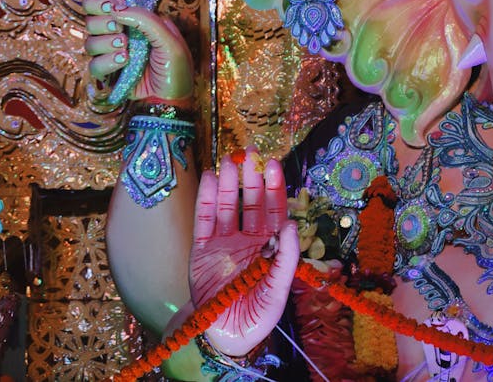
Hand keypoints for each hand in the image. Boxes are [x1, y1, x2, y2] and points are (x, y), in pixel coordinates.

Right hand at [83, 0, 193, 102]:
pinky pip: (94, 64)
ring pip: (90, 41)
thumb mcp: (169, 39)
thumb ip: (146, 20)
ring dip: (106, 43)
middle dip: (103, 22)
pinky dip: (107, 62)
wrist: (172, 98)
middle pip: (91, 18)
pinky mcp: (108, 72)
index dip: (99, 0)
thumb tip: (118, 8)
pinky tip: (124, 62)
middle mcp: (120, 31)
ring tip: (127, 50)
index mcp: (134, 17)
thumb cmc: (176, 66)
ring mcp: (111, 52)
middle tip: (119, 27)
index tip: (111, 6)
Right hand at [190, 153, 299, 357]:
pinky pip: (204, 219)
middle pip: (251, 201)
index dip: (274, 187)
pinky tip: (209, 178)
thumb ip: (286, 259)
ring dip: (229, 183)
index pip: (274, 209)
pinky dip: (206, 198)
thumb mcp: (278, 292)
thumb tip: (291, 224)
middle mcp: (248, 238)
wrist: (224, 337)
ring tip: (229, 162)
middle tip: (251, 154)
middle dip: (252, 178)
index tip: (273, 165)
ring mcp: (224, 241)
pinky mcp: (202, 249)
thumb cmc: (257, 316)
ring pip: (227, 205)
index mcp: (270, 245)